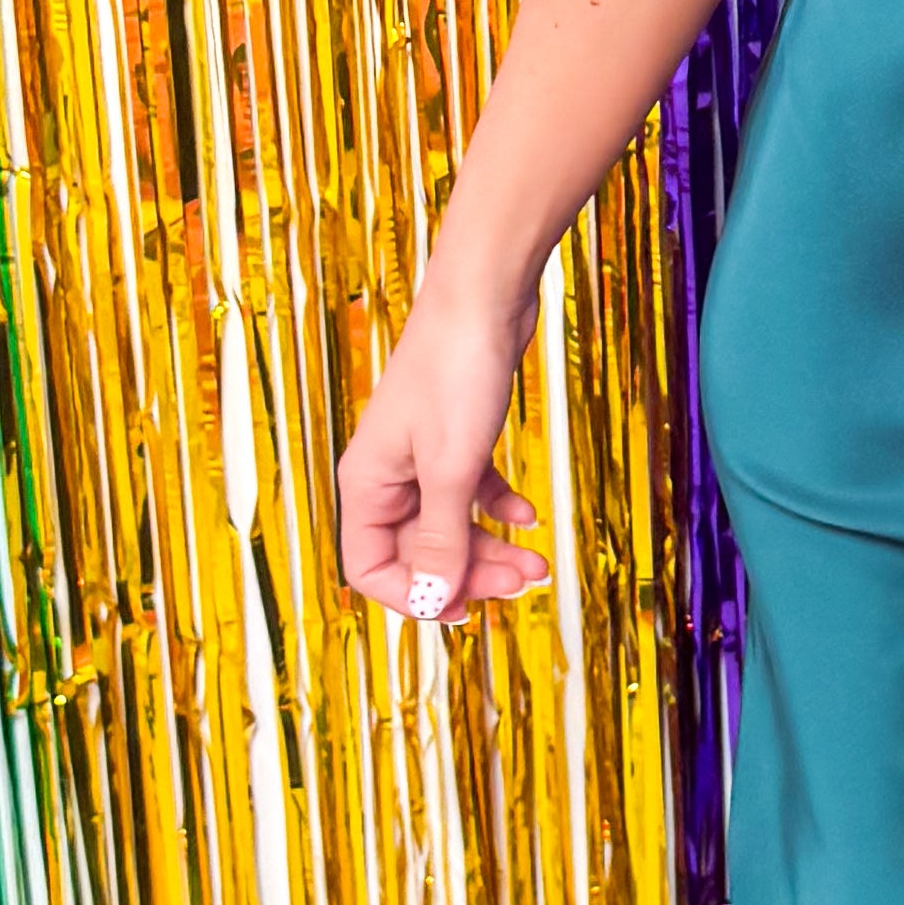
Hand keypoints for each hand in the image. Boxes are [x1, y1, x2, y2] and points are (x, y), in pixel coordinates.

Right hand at [335, 259, 554, 628]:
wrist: (485, 296)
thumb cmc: (457, 371)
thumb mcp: (452, 468)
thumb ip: (440, 539)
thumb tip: (431, 602)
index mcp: (367, 484)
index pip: (370, 568)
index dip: (415, 596)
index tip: (464, 608)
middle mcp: (387, 476)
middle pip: (417, 554)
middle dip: (468, 574)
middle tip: (521, 582)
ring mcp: (421, 458)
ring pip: (448, 527)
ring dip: (490, 549)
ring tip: (536, 560)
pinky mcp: (454, 439)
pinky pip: (469, 494)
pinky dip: (497, 508)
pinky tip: (527, 515)